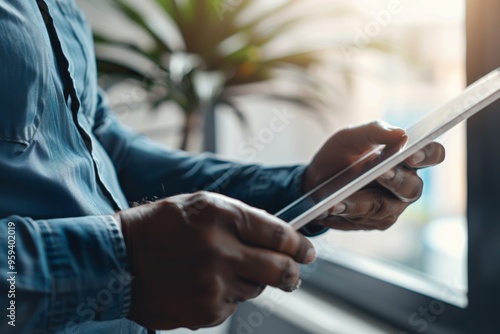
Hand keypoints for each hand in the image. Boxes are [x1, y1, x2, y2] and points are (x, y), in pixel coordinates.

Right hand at [115, 192, 315, 329]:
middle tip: (294, 273)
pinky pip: (232, 305)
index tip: (306, 251)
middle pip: (279, 269)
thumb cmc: (159, 227)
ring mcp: (213, 284)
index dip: (299, 245)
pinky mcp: (205, 310)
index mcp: (221, 216)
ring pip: (256, 289)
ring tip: (221, 271)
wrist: (117, 260)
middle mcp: (221, 250)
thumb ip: (240, 218)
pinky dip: (226, 297)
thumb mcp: (200, 205)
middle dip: (292, 273)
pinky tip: (202, 285)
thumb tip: (276, 236)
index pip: (279, 234)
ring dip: (250, 281)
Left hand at [304, 121, 444, 230]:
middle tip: (381, 173)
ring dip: (362, 202)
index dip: (428, 155)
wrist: (316, 179)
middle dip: (396, 181)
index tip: (412, 155)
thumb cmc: (340, 155)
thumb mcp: (350, 137)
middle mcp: (405, 184)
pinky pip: (366, 220)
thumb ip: (374, 132)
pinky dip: (348, 212)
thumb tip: (400, 133)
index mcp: (406, 158)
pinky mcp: (375, 221)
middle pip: (412, 188)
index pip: (432, 155)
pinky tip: (332, 207)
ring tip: (341, 199)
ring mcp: (392, 206)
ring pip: (385, 208)